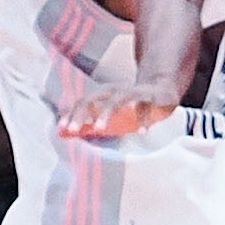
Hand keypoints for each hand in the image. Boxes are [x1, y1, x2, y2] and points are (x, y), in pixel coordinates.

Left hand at [57, 82, 184, 140]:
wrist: (162, 90)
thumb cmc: (131, 107)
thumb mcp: (109, 116)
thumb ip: (87, 124)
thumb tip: (63, 133)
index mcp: (104, 95)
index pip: (83, 103)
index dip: (71, 115)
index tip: (62, 129)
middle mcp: (116, 91)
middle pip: (95, 99)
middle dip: (82, 114)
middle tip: (73, 130)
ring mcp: (134, 92)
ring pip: (118, 99)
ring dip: (106, 113)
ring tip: (99, 128)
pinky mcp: (152, 97)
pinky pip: (146, 107)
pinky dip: (143, 119)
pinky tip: (141, 132)